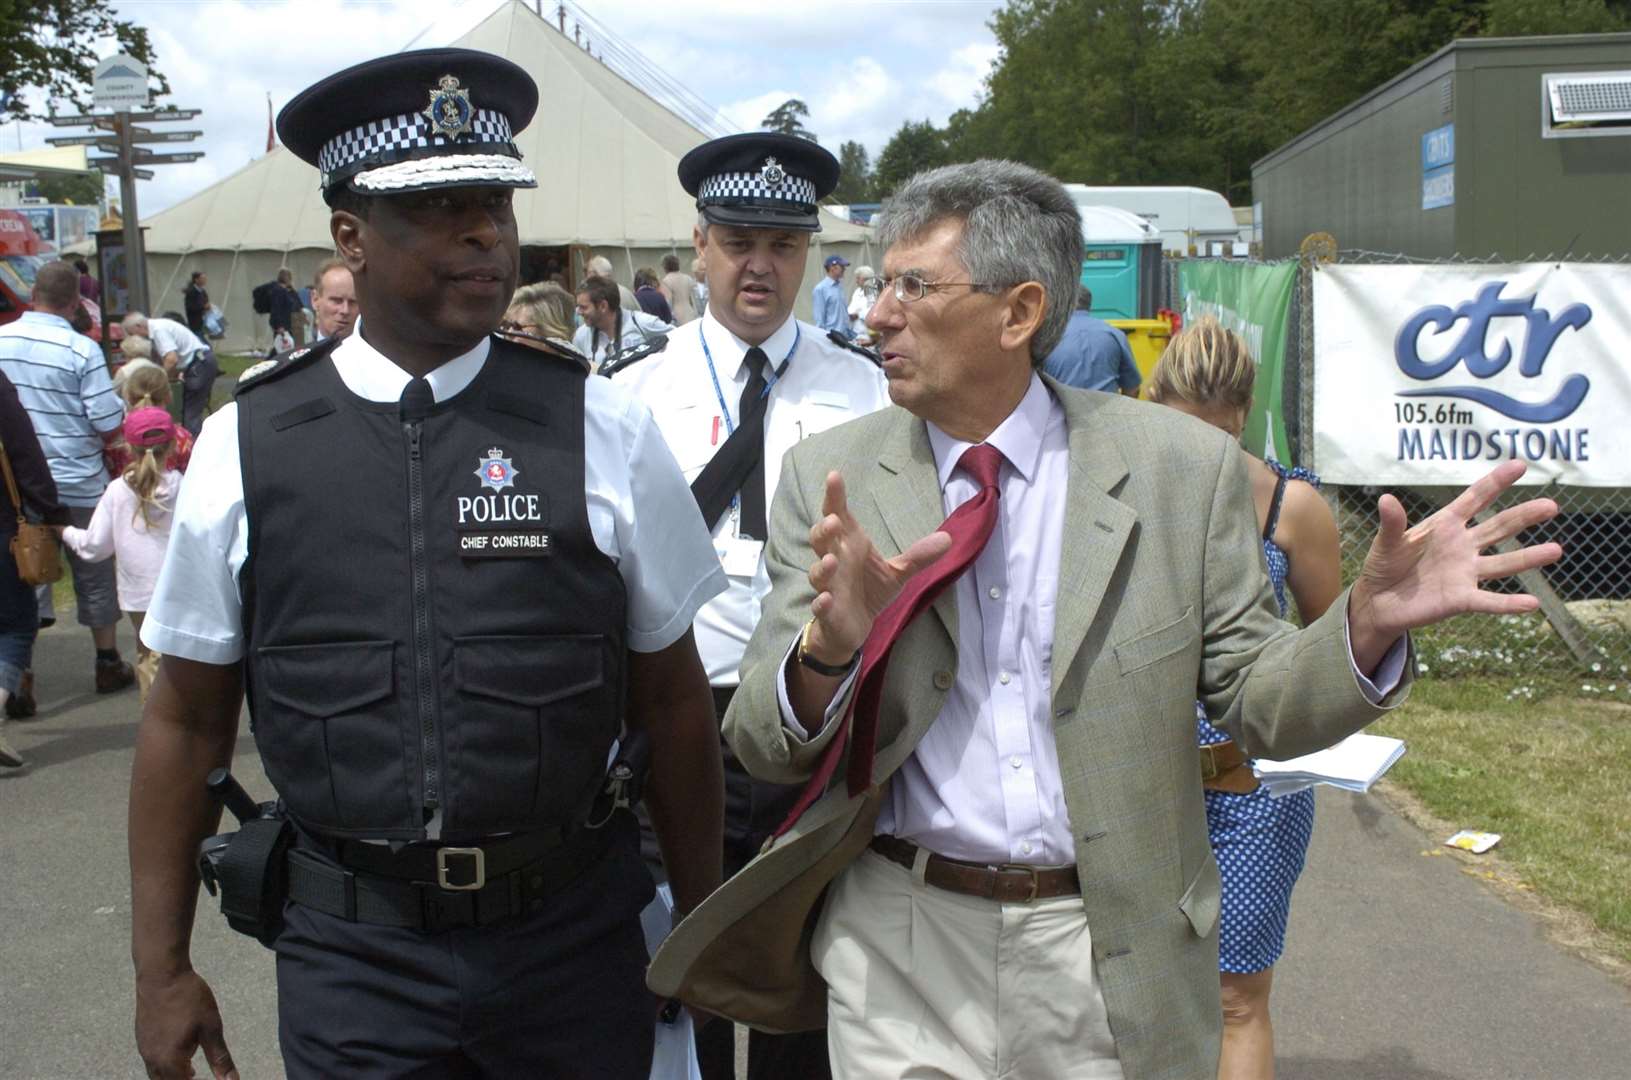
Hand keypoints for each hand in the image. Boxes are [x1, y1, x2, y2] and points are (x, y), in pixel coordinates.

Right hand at [135, 969, 237, 1078]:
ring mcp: (144, 1049)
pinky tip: (179, 1053)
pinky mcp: (142, 1037)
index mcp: (170, 1061)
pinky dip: (165, 1066)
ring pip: (157, 1075)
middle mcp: (153, 1059)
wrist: (161, 974)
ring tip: (192, 1072)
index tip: (205, 1078)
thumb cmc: (188, 999)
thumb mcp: (211, 1028)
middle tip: (198, 1075)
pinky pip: (152, 1062)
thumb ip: (220, 1058)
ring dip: (174, 1076)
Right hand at [804, 470, 951, 663]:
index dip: (834, 496)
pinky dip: (821, 602)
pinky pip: (820, 605)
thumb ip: (918, 557)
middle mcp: (834, 560)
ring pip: (818, 572)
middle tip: (834, 522)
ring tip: (832, 561)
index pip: (837, 515)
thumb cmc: (869, 590)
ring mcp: (828, 586)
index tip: (835, 475)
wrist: (853, 626)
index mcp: (849, 545)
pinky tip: (826, 599)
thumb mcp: (897, 572)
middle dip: (824, 530)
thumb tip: (948, 539)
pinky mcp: (827, 610)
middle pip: (820, 540)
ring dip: (822, 567)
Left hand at [1347, 460, 1561, 671]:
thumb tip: (1385, 499)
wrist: (1379, 601)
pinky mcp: (1461, 599)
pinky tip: (1533, 604)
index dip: (1495, 482)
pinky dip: (1509, 604)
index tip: (1519, 466)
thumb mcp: (1386, 542)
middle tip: (1552, 505)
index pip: (1475, 499)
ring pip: (1503, 563)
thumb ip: (1392, 523)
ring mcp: (1465, 573)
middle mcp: (1462, 547)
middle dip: (1524, 516)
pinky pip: (1489, 601)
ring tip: (1556, 549)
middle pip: (1499, 527)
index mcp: (1446, 525)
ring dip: (1528, 558)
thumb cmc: (1384, 565)